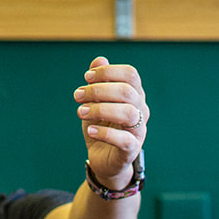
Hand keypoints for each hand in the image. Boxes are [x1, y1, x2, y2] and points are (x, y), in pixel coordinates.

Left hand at [75, 57, 146, 187]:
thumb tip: (99, 59)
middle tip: (78, 96)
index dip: (108, 72)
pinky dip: (105, 133)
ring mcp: (139, 130)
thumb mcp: (95, 102)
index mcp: (135, 95)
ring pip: (128, 113)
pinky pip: (124, 139)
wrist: (103, 159)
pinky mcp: (132, 149)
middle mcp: (141, 110)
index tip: (87, 77)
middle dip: (98, 90)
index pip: (131, 74)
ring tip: (81, 112)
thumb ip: (98, 81)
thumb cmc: (101, 127)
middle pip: (127, 91)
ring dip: (100, 109)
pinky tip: (90, 130)